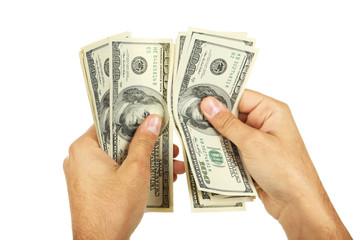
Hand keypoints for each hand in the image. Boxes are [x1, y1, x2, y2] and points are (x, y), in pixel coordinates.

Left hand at [63, 115, 183, 239]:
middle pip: (118, 141)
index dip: (133, 119)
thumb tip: (151, 120)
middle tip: (167, 145)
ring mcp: (86, 175)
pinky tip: (159, 179)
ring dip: (146, 162)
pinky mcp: (93, 188)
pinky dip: (134, 173)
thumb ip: (144, 142)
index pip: (110, 122)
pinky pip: (115, 172)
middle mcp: (80, 159)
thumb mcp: (136, 170)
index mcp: (84, 148)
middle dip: (147, 145)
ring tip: (172, 165)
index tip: (151, 117)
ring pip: (120, 158)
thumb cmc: (112, 210)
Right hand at [200, 90, 350, 238]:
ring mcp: (258, 141)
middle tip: (190, 118)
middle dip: (214, 119)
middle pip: (233, 114)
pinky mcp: (252, 156)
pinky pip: (231, 148)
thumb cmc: (286, 170)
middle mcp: (264, 123)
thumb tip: (209, 104)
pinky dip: (220, 151)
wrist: (297, 204)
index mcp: (271, 111)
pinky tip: (205, 153)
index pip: (240, 96)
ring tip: (194, 136)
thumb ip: (228, 123)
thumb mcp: (253, 143)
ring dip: (215, 137)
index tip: (197, 97)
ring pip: (229, 133)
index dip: (219, 97)